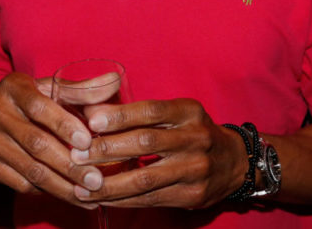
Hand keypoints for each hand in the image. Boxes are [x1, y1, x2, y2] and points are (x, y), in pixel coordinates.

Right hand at [0, 72, 105, 206]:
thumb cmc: (23, 101)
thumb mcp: (47, 88)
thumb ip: (81, 89)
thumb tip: (114, 81)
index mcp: (14, 87)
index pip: (39, 107)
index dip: (63, 125)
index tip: (87, 142)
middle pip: (36, 143)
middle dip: (69, 165)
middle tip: (96, 180)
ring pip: (29, 169)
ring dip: (62, 186)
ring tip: (89, 195)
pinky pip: (19, 183)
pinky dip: (46, 192)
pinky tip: (68, 195)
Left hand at [68, 97, 247, 208]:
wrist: (234, 163)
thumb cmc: (192, 132)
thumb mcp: (177, 113)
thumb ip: (142, 113)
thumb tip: (93, 111)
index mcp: (188, 112)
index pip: (151, 110)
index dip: (120, 115)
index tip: (91, 120)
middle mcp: (195, 138)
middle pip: (145, 143)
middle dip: (107, 149)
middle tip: (77, 154)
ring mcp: (195, 169)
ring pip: (145, 178)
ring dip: (110, 183)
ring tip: (81, 184)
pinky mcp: (191, 195)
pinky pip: (150, 199)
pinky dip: (123, 200)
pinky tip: (101, 198)